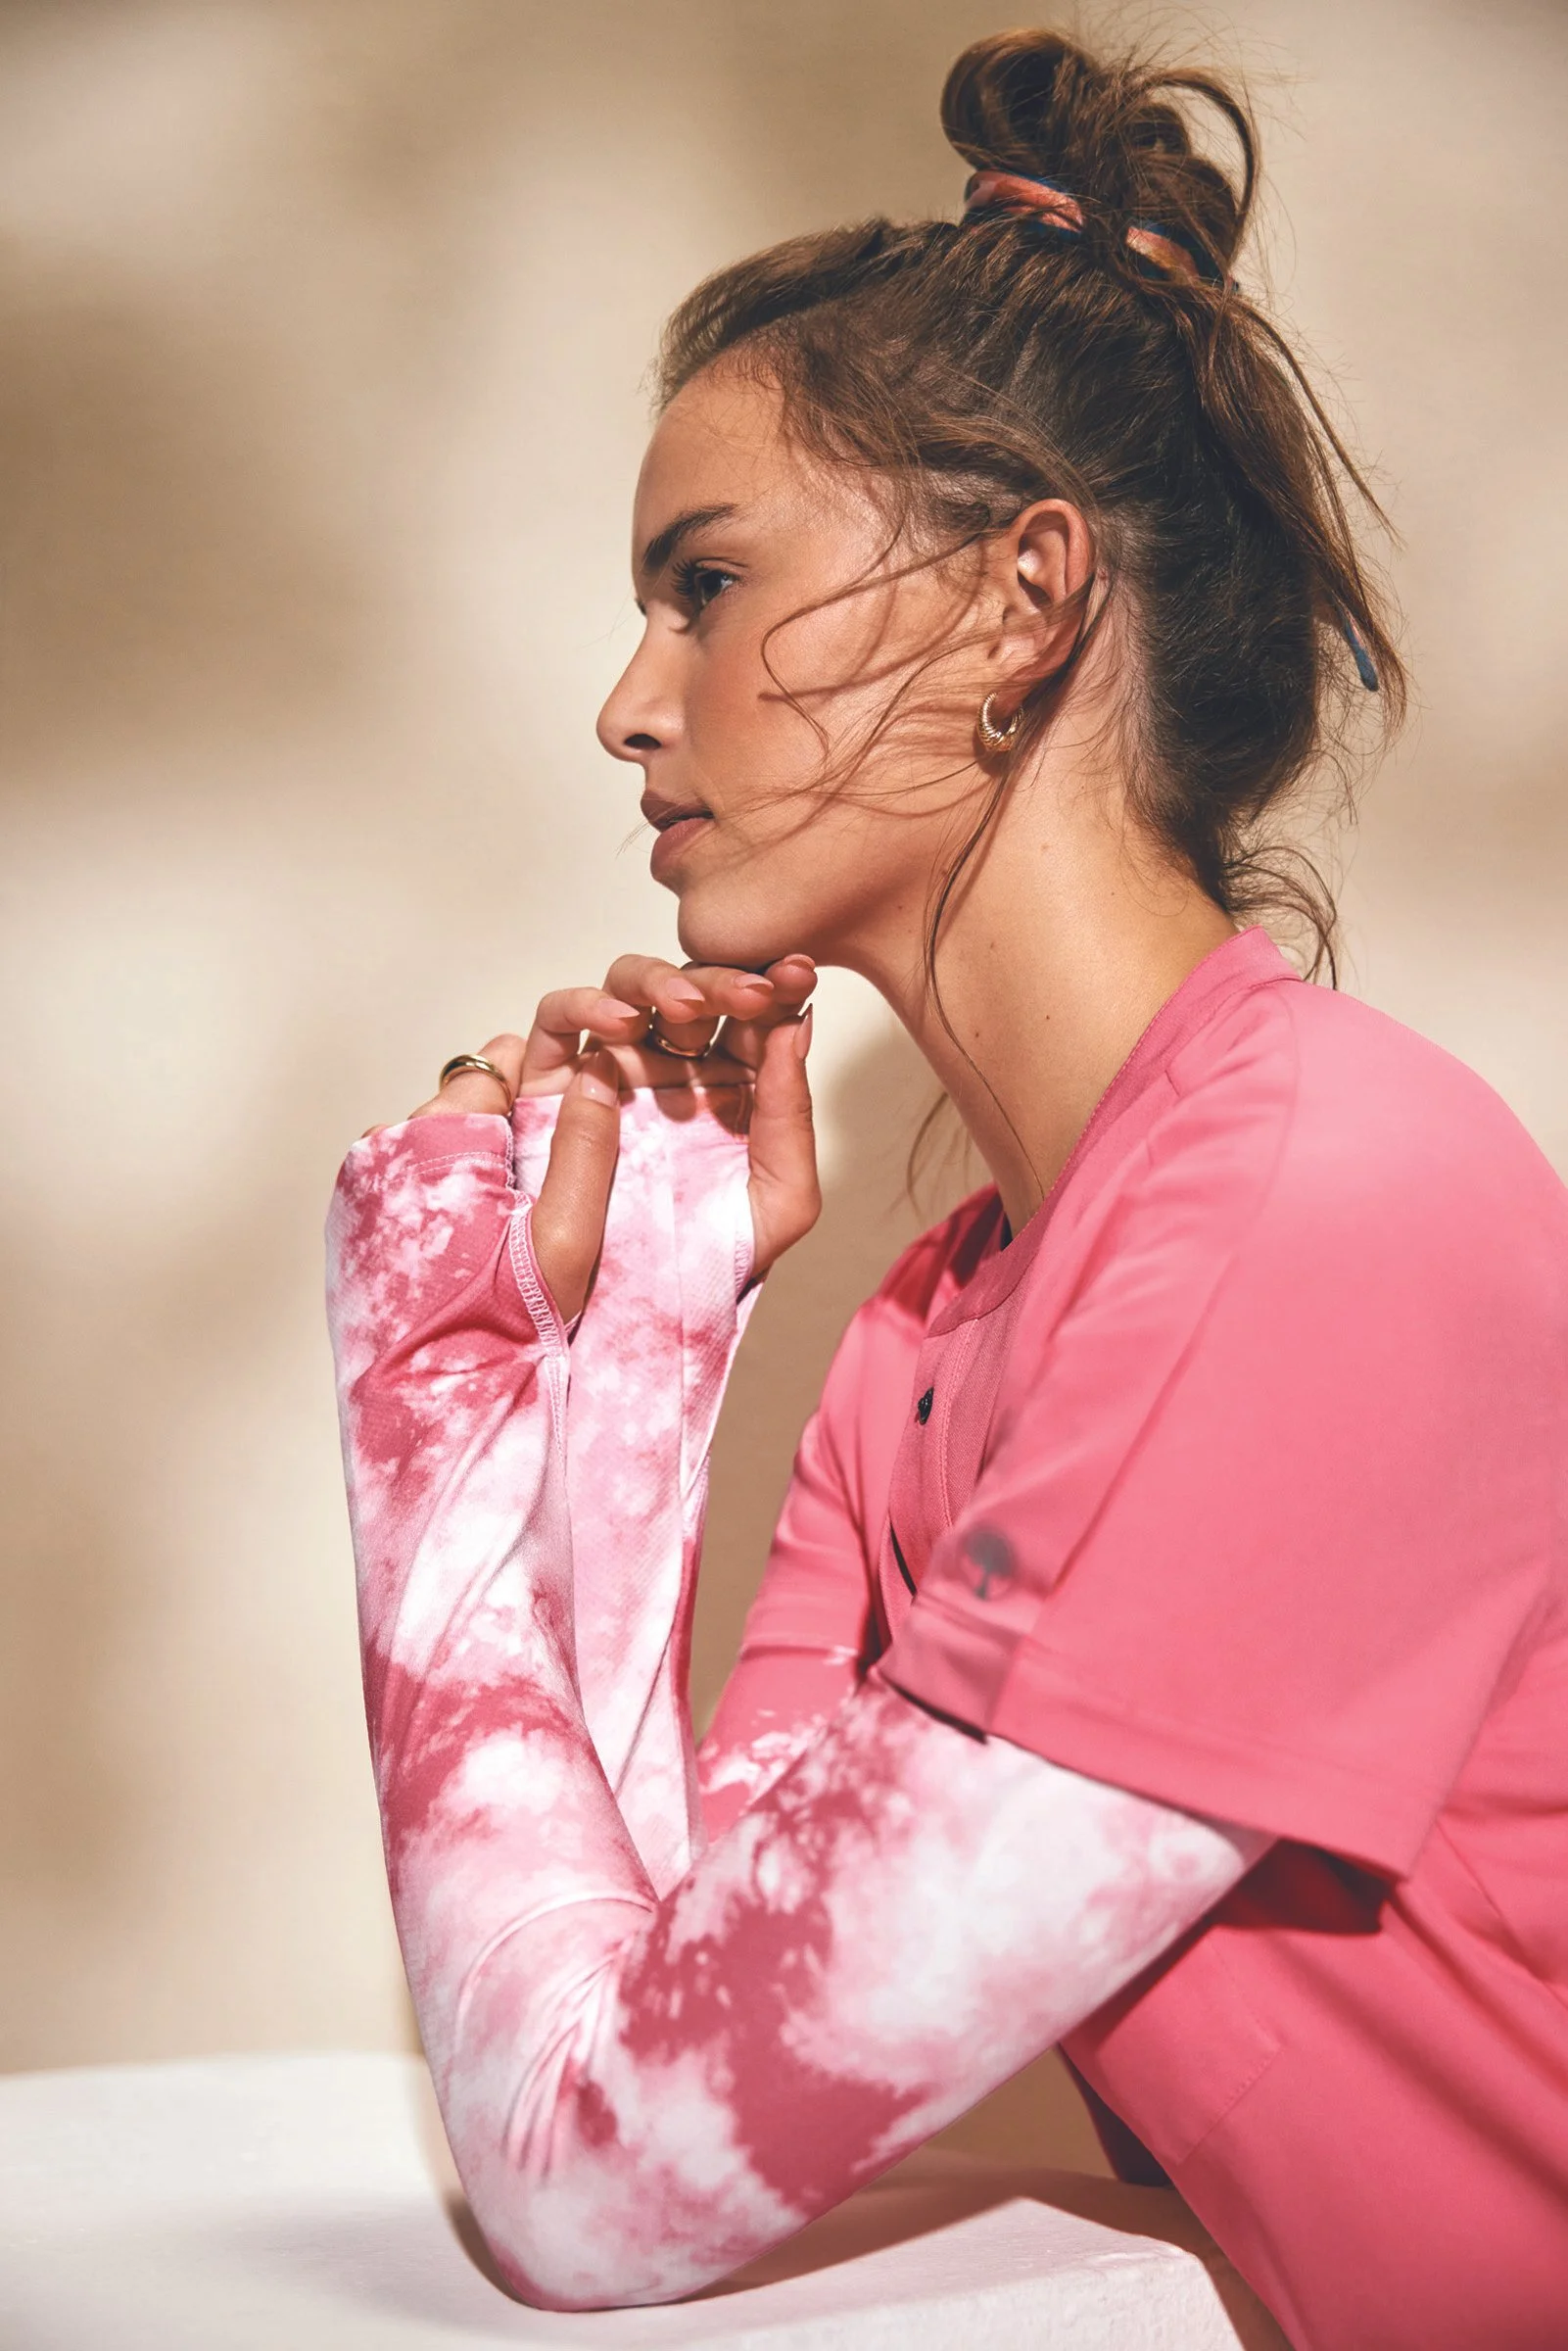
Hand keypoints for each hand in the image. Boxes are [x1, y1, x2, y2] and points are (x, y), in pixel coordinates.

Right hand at [397, 954, 820, 1321]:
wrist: (634, 1317)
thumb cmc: (712, 1265)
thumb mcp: (781, 1200)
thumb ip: (793, 1115)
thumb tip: (798, 1025)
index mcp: (732, 1085)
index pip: (752, 1016)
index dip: (774, 987)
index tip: (796, 974)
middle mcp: (670, 1067)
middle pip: (692, 992)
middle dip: (720, 980)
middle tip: (746, 990)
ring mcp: (611, 1068)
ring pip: (627, 989)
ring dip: (655, 982)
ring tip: (682, 1010)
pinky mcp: (552, 1081)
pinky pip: (559, 1023)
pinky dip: (584, 1006)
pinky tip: (619, 1025)